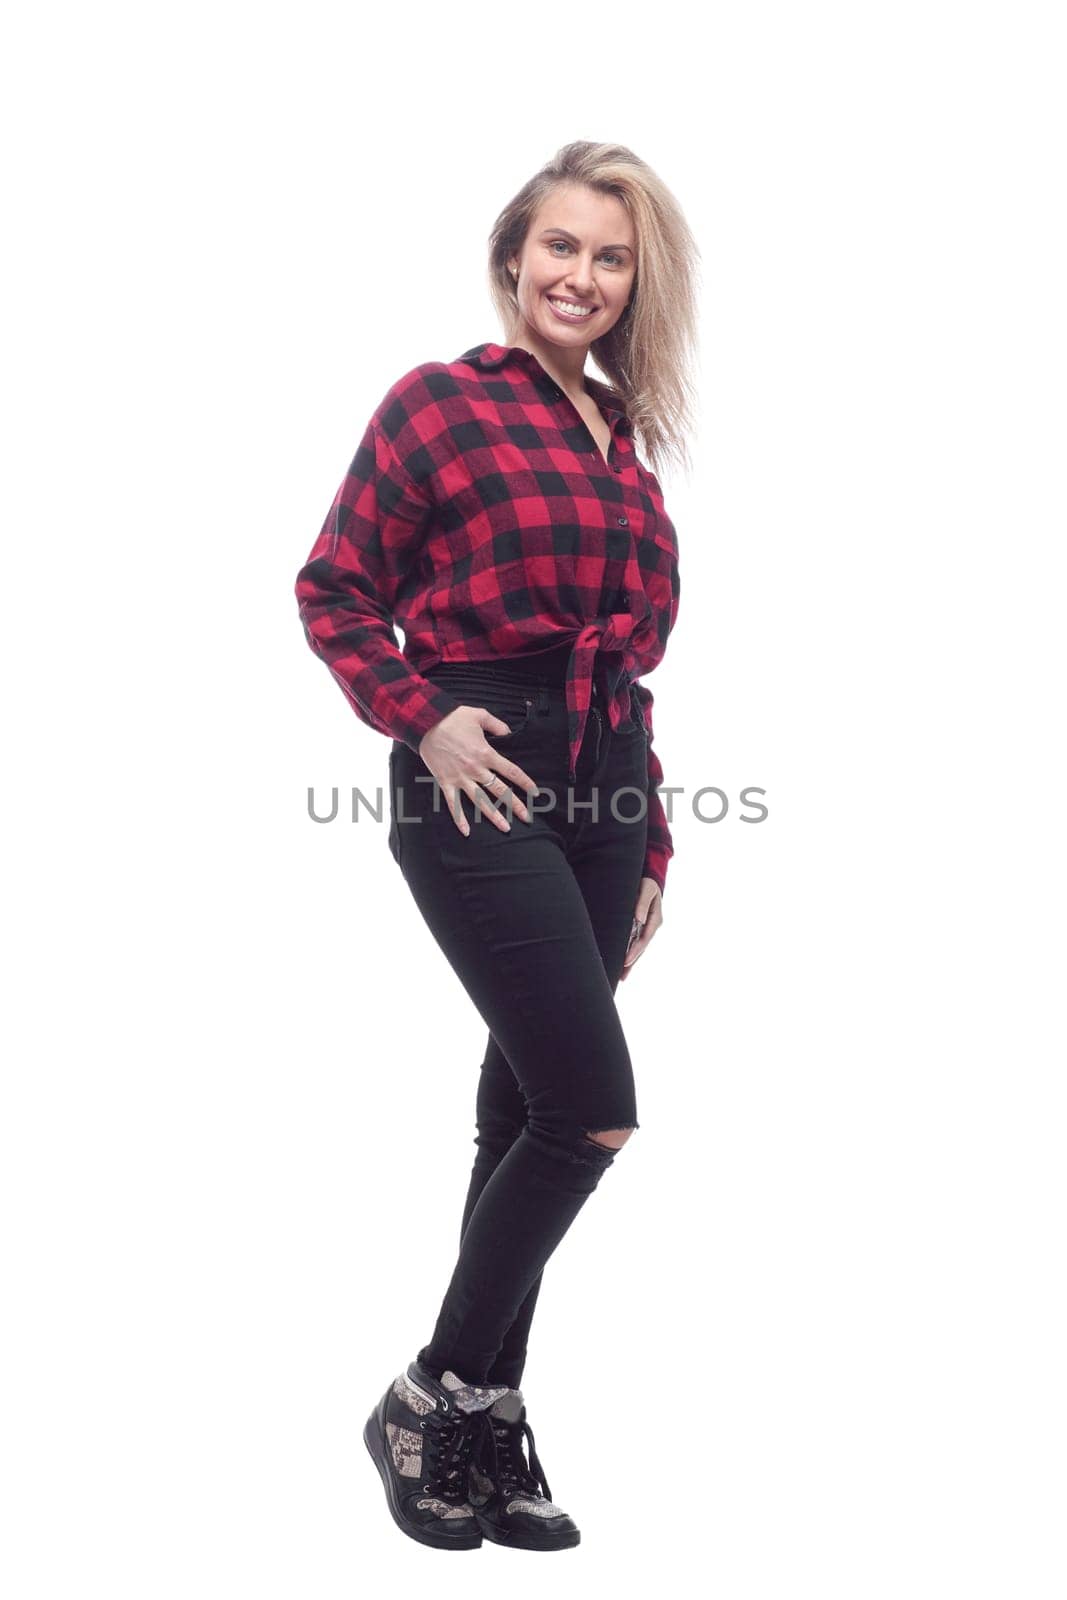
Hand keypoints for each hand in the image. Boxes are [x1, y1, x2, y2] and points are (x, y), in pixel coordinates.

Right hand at [418, 706, 538, 836]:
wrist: (426, 723)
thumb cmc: (453, 718)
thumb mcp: (480, 715)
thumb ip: (497, 725)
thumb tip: (509, 733)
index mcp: (486, 753)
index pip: (511, 771)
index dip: (525, 783)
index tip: (535, 793)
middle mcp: (476, 769)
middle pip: (500, 791)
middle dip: (515, 805)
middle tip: (527, 818)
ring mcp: (460, 778)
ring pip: (480, 801)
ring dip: (494, 816)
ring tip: (506, 828)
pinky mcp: (445, 782)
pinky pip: (453, 804)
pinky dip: (459, 818)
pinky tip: (466, 832)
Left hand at [619, 878, 662, 979]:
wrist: (650, 879)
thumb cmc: (648, 882)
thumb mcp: (646, 889)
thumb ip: (642, 902)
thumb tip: (639, 918)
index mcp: (655, 919)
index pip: (644, 939)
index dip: (635, 951)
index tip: (626, 961)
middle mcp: (652, 926)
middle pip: (641, 948)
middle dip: (631, 962)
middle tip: (621, 976)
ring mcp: (647, 928)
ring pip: (638, 948)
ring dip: (630, 961)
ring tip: (621, 976)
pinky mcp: (641, 927)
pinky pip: (635, 942)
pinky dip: (629, 952)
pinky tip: (622, 962)